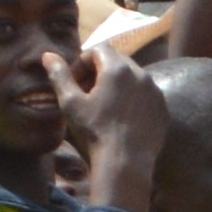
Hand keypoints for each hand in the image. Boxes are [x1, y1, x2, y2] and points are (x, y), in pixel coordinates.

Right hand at [48, 44, 164, 210]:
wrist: (125, 162)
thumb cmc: (94, 130)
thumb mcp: (70, 102)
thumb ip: (60, 75)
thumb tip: (48, 55)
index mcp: (117, 68)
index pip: (98, 49)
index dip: (82, 62)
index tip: (74, 82)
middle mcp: (141, 74)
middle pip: (116, 61)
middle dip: (99, 72)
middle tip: (86, 94)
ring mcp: (155, 92)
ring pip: (132, 78)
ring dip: (116, 85)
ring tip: (104, 107)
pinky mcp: (163, 108)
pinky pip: (145, 95)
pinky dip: (132, 100)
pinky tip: (121, 119)